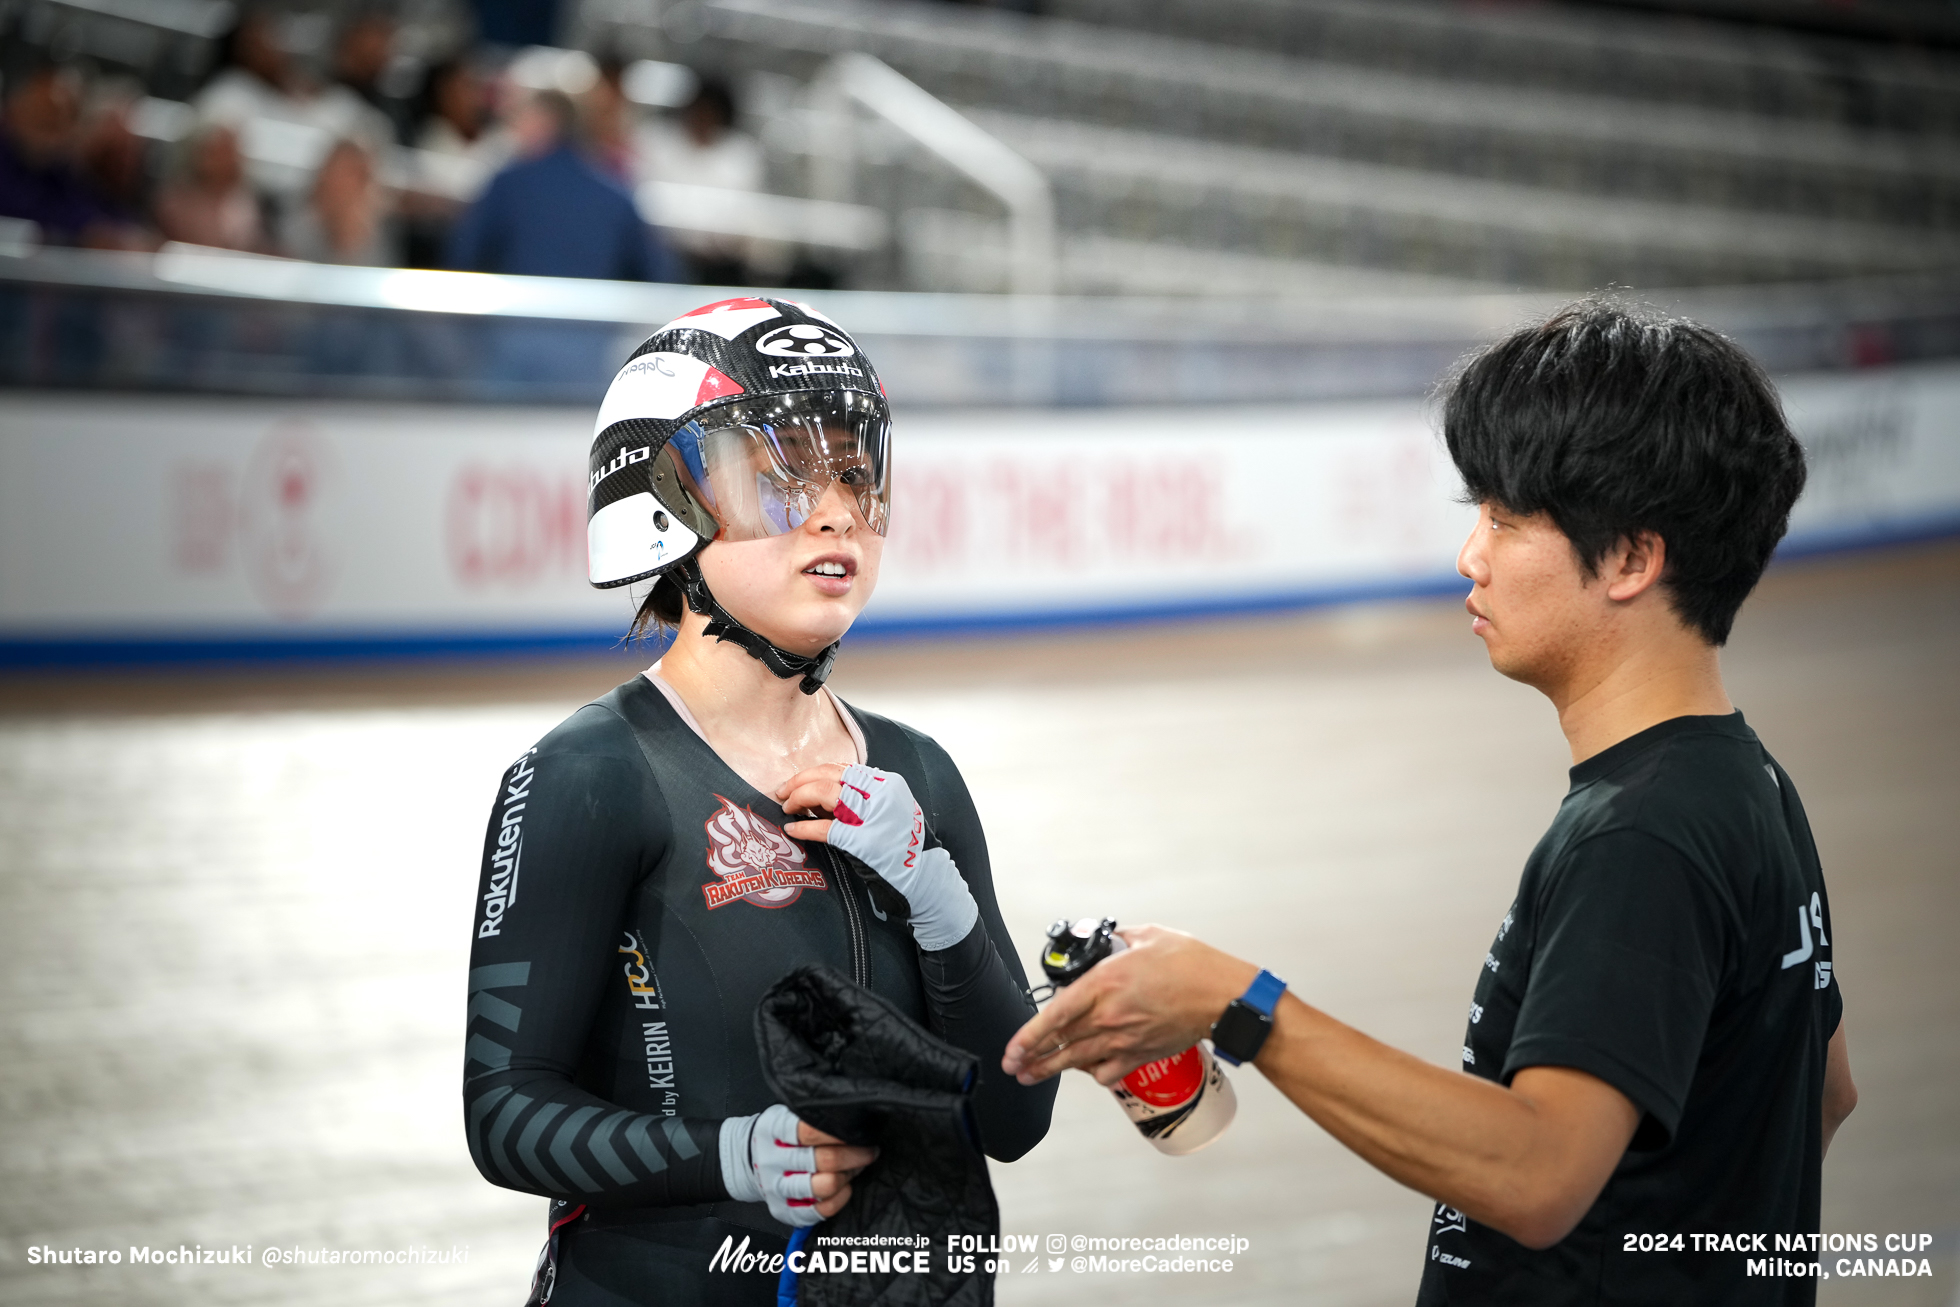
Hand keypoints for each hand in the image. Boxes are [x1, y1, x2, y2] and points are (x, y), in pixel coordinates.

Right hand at [726, 1103, 877, 1225]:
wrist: (747, 1159)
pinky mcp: (784, 1210)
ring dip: (848, 1176)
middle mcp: (773, 1160)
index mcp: (774, 1130)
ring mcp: (777, 1188)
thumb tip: (853, 1117)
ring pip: (824, 1186)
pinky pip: (821, 1210)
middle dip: (856, 1155)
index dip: (840, 1132)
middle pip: (823, 1160)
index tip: (861, 1129)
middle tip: (869, 1150)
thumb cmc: (779, 1134)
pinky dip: (840, 1199)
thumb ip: (813, 1116)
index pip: (810, 1131)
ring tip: (856, 1167)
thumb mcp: (788, 1114)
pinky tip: (845, 1187)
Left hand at [779, 763, 977, 952]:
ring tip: (787, 808)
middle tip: (783, 793)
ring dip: (799, 798)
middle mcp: (880, 793)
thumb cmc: (903, 846)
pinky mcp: (860, 841)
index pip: (842, 768)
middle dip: (800, 781)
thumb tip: (818, 796)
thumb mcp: (890, 810)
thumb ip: (862, 799)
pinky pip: (823, 828)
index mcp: (887, 783)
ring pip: (824, 793)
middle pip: (828, 775)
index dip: (813, 773)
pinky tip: (793, 830)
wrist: (924, 877)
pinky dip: (804, 828)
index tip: (796, 782)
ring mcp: (870, 816)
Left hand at [1001, 925, 1257, 1086]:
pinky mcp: (1142, 1055)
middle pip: (1060, 1043)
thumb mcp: (1150, 936)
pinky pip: (1107, 1073)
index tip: (1012, 1047)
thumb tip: (1113, 937)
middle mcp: (1109, 1016)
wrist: (1223, 998)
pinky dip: (1093, 1074)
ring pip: (1078, 1062)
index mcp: (1105, 983)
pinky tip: (1085, 1070)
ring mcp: (1125, 1039)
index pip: (1055, 1015)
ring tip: (1032, 1074)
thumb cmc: (1193, 966)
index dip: (1028, 1035)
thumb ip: (1123, 938)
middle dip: (1031, 1057)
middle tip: (1014, 1065)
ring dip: (1051, 1069)